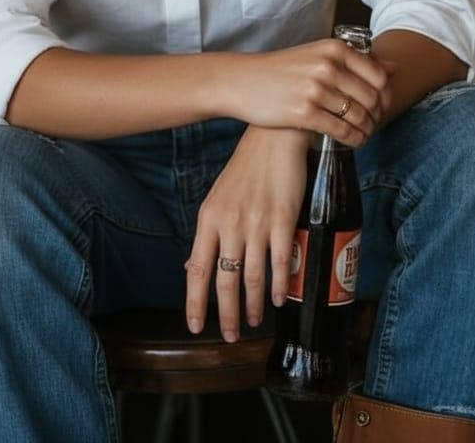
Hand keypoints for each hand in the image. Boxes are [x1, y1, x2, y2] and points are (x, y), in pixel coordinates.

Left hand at [185, 125, 309, 341]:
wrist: (274, 138)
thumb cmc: (246, 168)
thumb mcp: (217, 199)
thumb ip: (208, 235)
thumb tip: (191, 267)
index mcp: (208, 218)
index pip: (196, 270)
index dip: (195, 302)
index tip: (195, 327)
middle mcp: (230, 224)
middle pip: (224, 281)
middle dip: (226, 315)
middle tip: (229, 336)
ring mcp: (257, 223)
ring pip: (252, 277)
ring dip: (252, 305)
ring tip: (253, 321)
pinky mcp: (283, 219)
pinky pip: (280, 262)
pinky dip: (279, 286)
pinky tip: (278, 299)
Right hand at [222, 38, 391, 143]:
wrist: (242, 81)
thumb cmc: (281, 69)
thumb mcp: (317, 55)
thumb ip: (355, 60)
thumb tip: (394, 67)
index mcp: (333, 48)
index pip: (379, 76)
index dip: (386, 96)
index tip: (380, 106)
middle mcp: (327, 66)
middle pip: (372, 98)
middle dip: (378, 115)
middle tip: (373, 124)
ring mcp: (315, 90)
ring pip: (359, 116)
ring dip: (367, 130)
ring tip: (363, 134)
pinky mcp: (304, 113)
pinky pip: (342, 131)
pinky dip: (353, 140)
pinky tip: (352, 142)